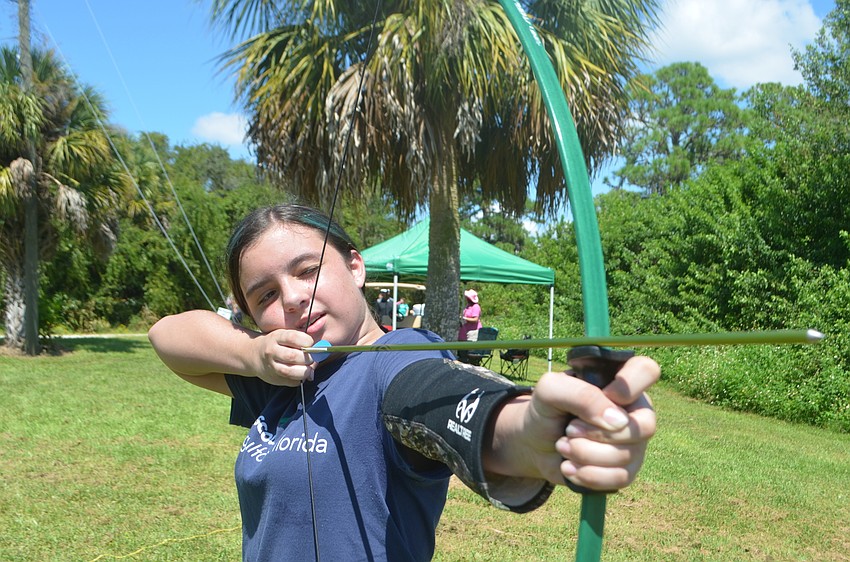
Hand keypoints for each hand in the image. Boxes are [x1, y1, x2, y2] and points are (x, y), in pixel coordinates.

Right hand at [250, 329, 317, 386]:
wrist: (254, 355)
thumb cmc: (277, 344)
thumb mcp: (285, 336)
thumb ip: (301, 341)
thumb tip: (320, 352)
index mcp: (277, 337)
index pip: (293, 337)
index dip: (307, 341)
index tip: (311, 344)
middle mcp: (272, 351)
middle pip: (292, 356)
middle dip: (308, 358)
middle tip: (312, 358)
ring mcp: (271, 366)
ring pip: (289, 371)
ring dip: (304, 372)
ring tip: (309, 369)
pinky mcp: (273, 378)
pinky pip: (290, 382)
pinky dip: (300, 379)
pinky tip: (301, 374)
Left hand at [486, 356, 658, 490]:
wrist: (534, 443)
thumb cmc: (546, 409)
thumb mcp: (550, 391)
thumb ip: (581, 394)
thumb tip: (617, 420)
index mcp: (619, 379)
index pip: (647, 370)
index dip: (629, 386)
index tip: (605, 395)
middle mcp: (634, 409)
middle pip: (645, 426)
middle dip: (597, 433)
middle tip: (569, 429)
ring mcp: (634, 441)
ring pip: (627, 456)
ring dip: (585, 454)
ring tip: (562, 446)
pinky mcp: (626, 469)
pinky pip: (620, 478)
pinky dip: (588, 475)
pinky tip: (569, 467)